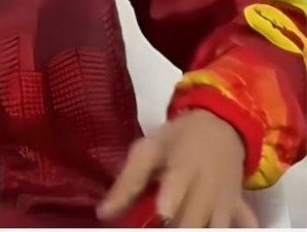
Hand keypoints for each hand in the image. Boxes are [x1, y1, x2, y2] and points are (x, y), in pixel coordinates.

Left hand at [97, 109, 257, 226]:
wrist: (221, 126)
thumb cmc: (178, 140)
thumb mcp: (149, 149)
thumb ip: (128, 181)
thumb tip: (104, 213)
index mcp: (182, 168)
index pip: (176, 189)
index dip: (169, 202)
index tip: (162, 211)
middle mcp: (208, 189)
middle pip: (194, 222)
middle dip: (178, 226)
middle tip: (160, 224)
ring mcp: (227, 202)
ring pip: (217, 229)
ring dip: (201, 230)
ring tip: (179, 224)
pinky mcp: (242, 211)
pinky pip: (244, 227)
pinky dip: (236, 230)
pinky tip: (214, 226)